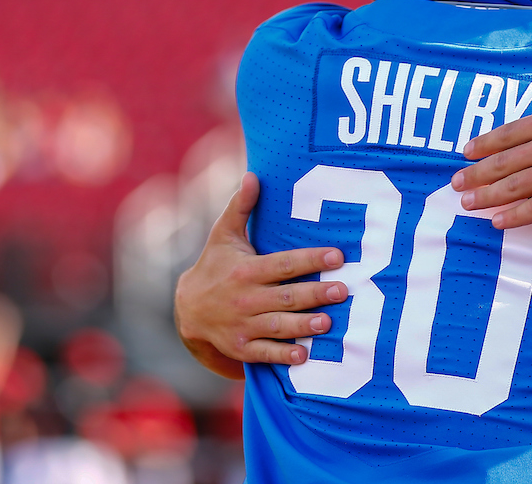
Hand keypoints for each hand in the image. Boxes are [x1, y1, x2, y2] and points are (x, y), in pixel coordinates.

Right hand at [173, 172, 348, 377]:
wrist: (188, 310)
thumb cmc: (215, 266)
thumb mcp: (224, 235)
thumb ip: (241, 207)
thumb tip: (254, 175)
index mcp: (246, 270)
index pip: (283, 263)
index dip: (310, 259)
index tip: (337, 256)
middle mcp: (245, 298)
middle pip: (287, 296)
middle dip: (315, 293)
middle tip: (343, 291)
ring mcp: (243, 325)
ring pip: (278, 325)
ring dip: (303, 325)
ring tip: (327, 322)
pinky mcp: (242, 348)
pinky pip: (264, 353)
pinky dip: (282, 355)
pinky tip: (303, 355)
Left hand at [451, 54, 531, 227]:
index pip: (507, 133)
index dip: (484, 144)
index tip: (466, 153)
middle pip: (501, 163)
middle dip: (475, 174)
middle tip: (455, 184)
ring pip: (511, 187)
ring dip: (485, 197)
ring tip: (467, 205)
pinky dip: (513, 216)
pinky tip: (497, 222)